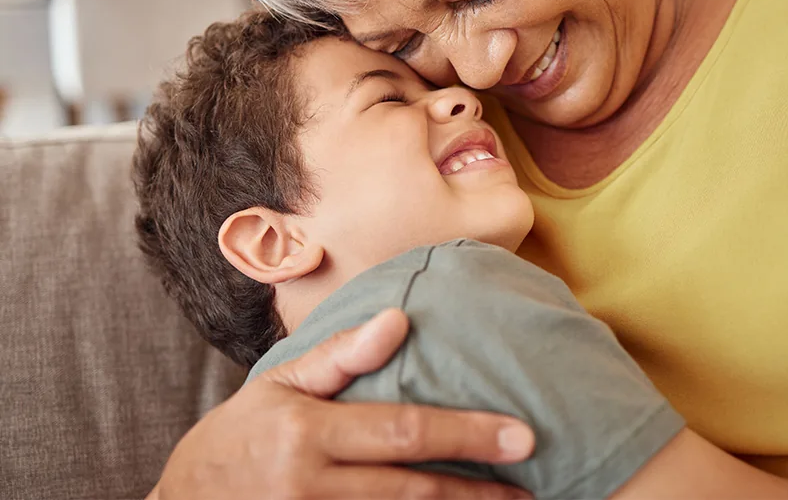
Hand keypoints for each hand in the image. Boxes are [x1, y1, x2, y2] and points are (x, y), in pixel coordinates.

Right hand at [151, 309, 533, 498]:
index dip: (464, 434)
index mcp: (308, 434)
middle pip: (412, 491)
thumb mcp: (279, 382)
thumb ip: (339, 355)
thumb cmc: (240, 435)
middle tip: (532, 484)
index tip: (519, 434)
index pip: (401, 433)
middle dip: (478, 489)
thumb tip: (398, 319)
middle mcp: (313, 488)